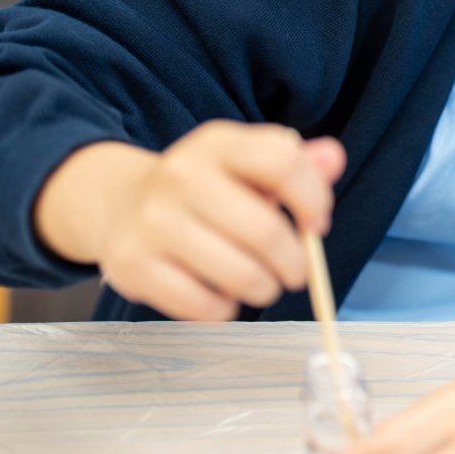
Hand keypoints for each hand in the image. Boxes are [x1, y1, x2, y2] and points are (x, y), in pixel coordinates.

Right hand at [33, 122, 345, 320]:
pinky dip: (224, 309)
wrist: (121, 204)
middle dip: (295, 263)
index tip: (316, 224)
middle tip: (296, 272)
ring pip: (239, 274)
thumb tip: (333, 159)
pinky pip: (202, 306)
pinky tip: (222, 296)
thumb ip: (297, 164)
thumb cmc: (208, 190)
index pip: (283, 162)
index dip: (314, 199)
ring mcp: (152, 221)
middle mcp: (181, 175)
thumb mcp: (248, 164)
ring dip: (264, 289)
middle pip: (265, 230)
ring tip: (263, 284)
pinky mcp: (133, 265)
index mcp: (217, 143)